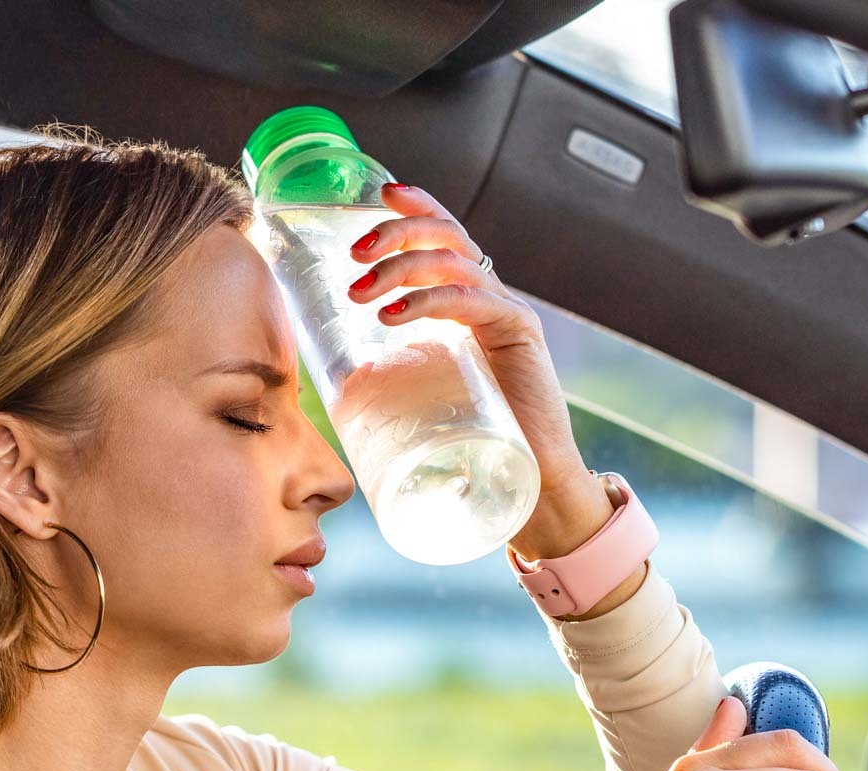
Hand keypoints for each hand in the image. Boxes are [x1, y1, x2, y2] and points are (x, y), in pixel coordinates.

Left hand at [343, 182, 584, 486]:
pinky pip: (471, 301)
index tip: (380, 194)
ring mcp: (509, 312)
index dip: (416, 208)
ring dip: (400, 267)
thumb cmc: (474, 440)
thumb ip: (396, 373)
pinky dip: (428, 300)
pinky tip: (392, 314)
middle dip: (398, 233)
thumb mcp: (426, 391)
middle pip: (447, 236)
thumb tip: (337, 383)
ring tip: (360, 291)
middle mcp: (492, 297)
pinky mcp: (520, 335)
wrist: (530, 479)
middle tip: (355, 252)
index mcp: (472, 301)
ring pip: (453, 262)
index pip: (446, 236)